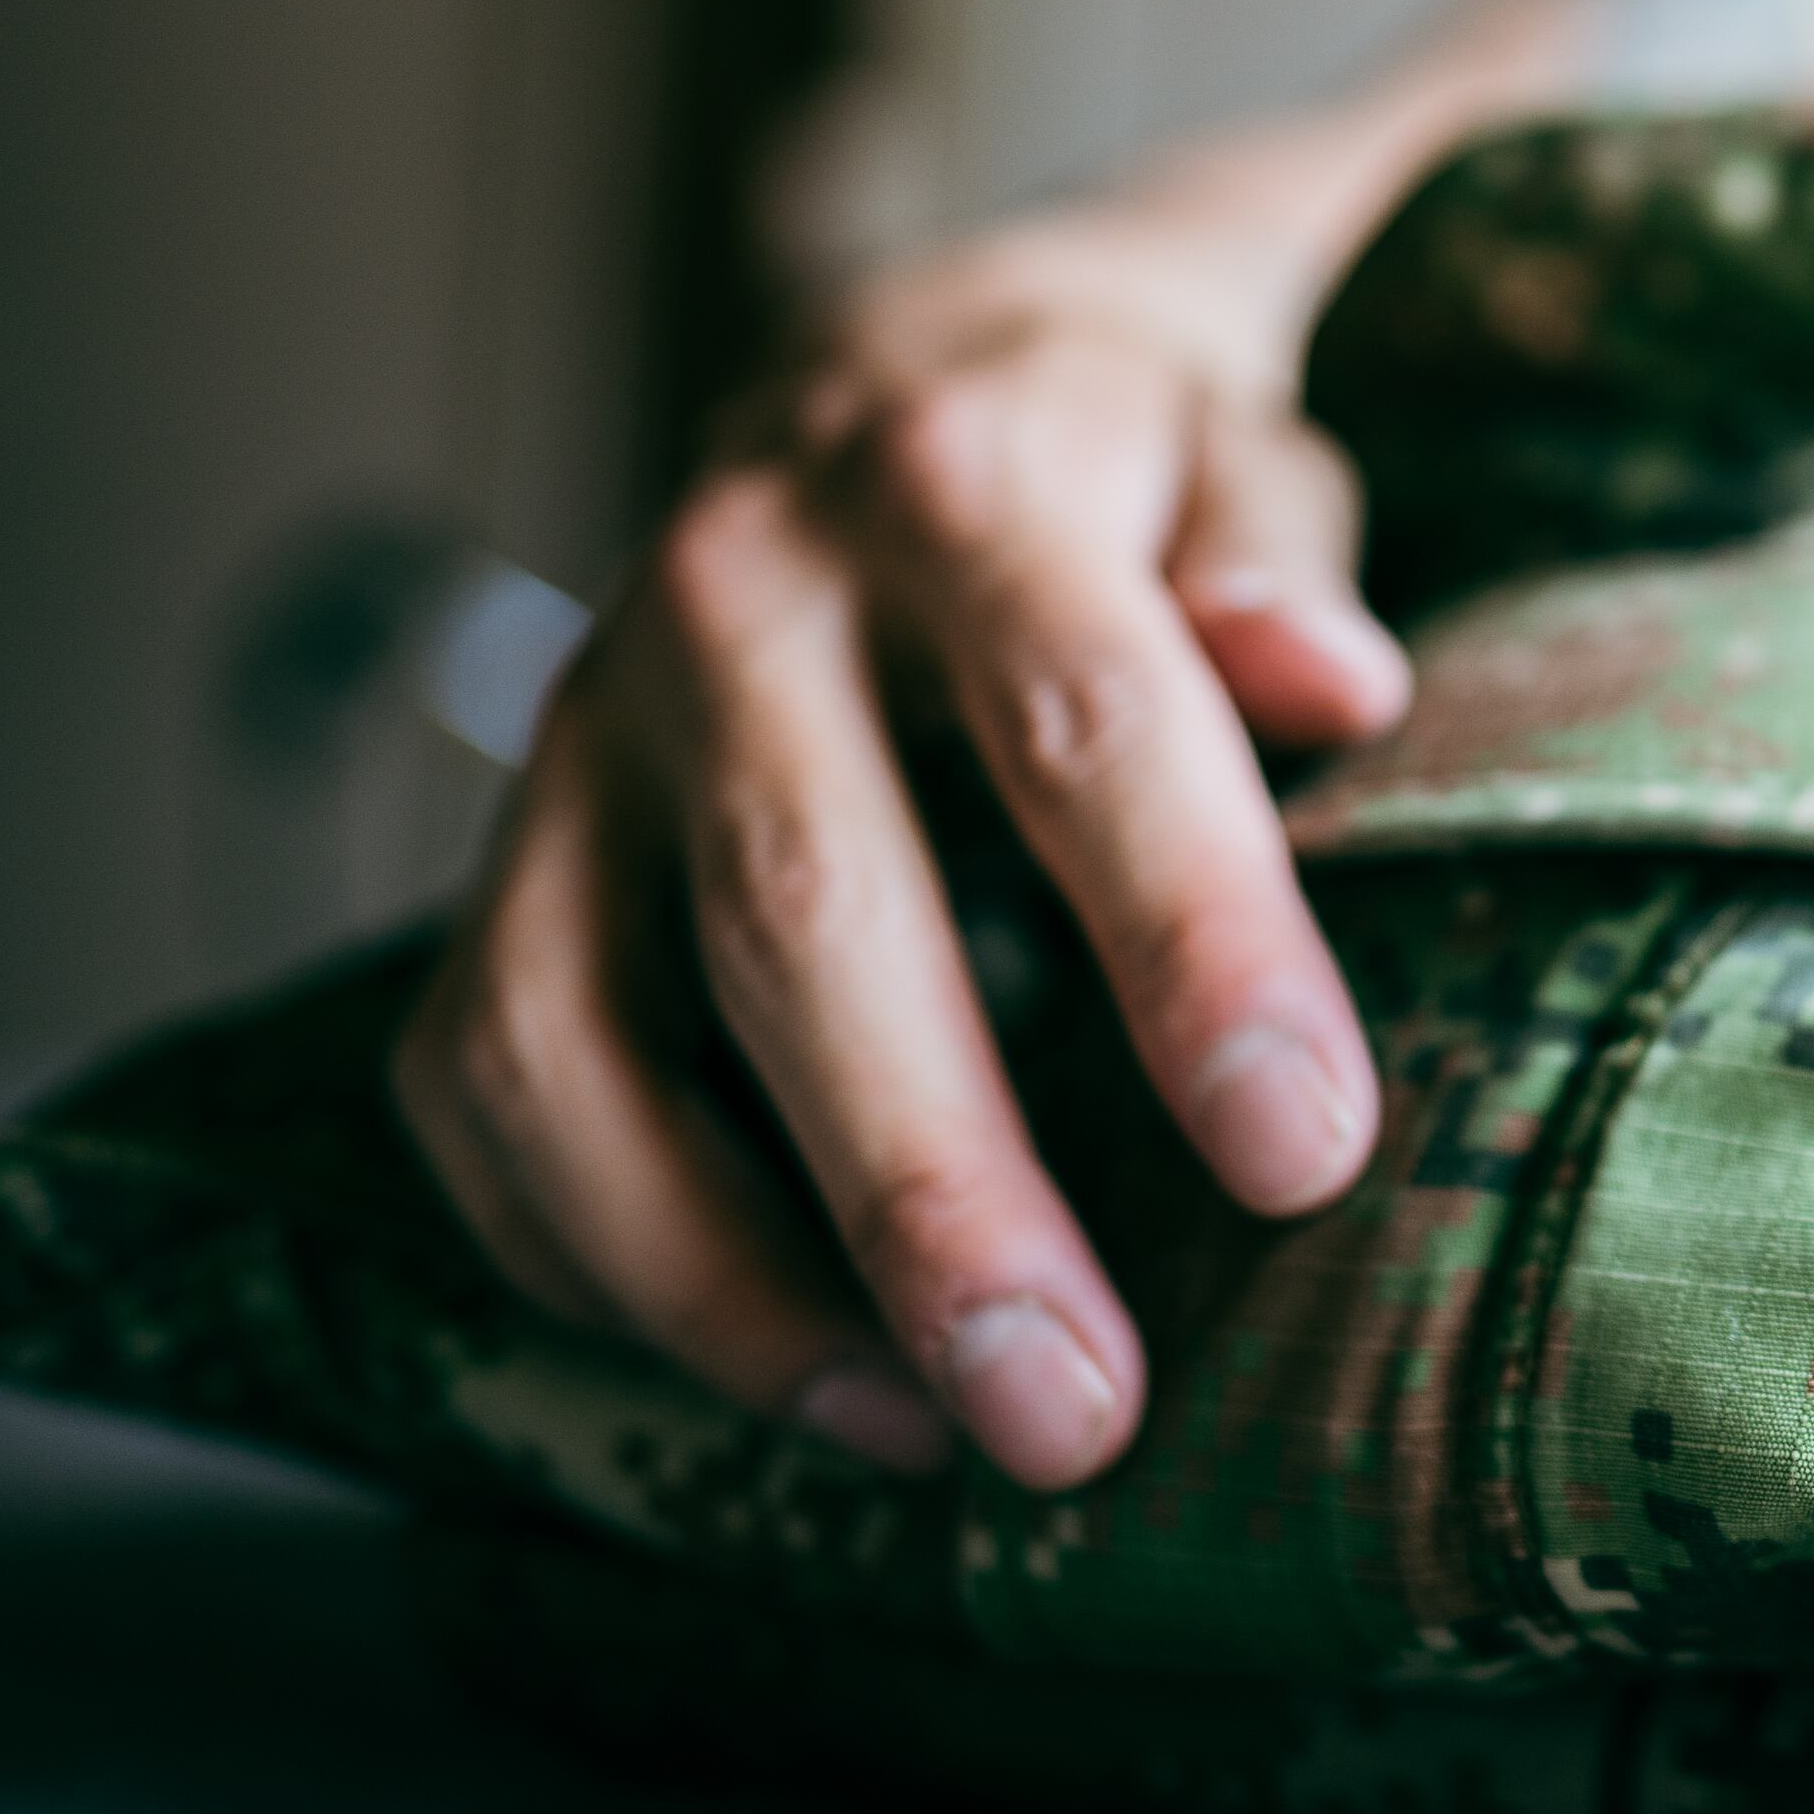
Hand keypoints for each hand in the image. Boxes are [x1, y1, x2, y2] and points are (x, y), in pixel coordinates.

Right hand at [390, 210, 1412, 1489]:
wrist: (894, 370)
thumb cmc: (1123, 462)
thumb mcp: (1243, 451)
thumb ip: (1282, 561)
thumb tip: (1333, 679)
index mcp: (957, 475)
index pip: (1084, 718)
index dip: (1192, 942)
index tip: (1301, 1156)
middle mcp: (728, 593)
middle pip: (802, 910)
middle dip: (936, 1188)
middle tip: (1077, 1415)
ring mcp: (578, 729)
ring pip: (573, 1032)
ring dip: (731, 1279)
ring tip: (922, 1443)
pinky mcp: (498, 848)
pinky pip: (479, 1084)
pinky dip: (594, 1258)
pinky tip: (777, 1373)